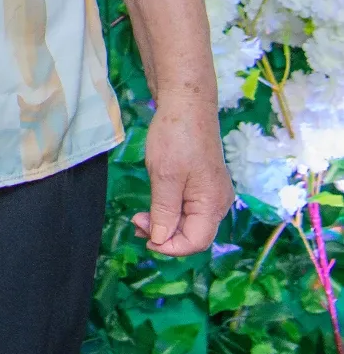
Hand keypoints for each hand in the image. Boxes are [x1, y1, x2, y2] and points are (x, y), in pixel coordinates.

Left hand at [132, 101, 229, 255]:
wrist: (186, 105)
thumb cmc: (176, 138)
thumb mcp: (165, 176)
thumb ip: (164, 211)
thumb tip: (161, 239)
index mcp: (213, 204)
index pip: (196, 242)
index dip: (170, 247)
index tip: (144, 237)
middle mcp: (217, 203)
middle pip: (193, 235)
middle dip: (164, 236)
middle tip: (135, 223)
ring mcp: (211, 195)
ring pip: (189, 223)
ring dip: (165, 226)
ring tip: (138, 219)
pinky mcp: (202, 186)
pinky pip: (188, 209)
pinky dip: (169, 213)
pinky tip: (152, 210)